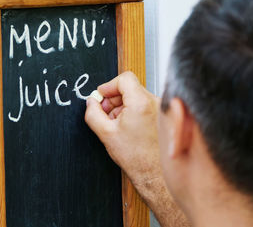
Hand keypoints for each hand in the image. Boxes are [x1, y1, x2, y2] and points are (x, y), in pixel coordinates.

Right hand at [85, 71, 160, 187]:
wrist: (153, 173)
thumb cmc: (136, 157)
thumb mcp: (105, 133)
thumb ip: (93, 113)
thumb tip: (90, 102)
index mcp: (141, 103)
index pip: (124, 78)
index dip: (108, 86)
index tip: (101, 96)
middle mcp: (154, 102)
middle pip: (129, 87)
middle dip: (113, 98)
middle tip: (104, 112)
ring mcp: (160, 109)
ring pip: (135, 96)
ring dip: (121, 105)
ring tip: (114, 122)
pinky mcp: (162, 116)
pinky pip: (143, 105)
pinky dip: (131, 111)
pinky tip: (125, 126)